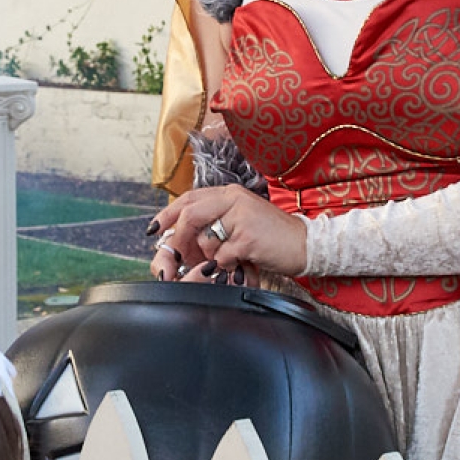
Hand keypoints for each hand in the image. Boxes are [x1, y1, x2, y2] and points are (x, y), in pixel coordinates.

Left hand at [149, 184, 307, 278]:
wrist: (306, 244)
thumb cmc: (273, 236)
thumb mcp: (243, 218)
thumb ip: (217, 219)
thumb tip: (182, 235)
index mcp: (230, 193)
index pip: (190, 198)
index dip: (168, 213)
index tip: (154, 228)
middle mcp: (234, 200)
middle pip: (190, 214)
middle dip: (178, 238)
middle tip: (175, 254)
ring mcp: (242, 218)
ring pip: (205, 239)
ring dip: (211, 256)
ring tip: (228, 259)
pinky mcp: (247, 238)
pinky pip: (221, 257)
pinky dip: (226, 265)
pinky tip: (242, 264)